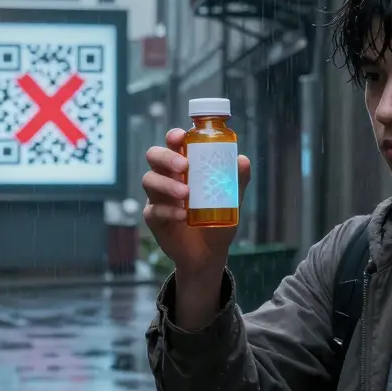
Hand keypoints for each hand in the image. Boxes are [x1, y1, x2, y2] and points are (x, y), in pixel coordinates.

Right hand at [142, 128, 250, 278]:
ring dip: (167, 184)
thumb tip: (242, 160)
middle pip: (154, 156)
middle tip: (184, 167)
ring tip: (186, 194)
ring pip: (149, 180)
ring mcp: (158, 197)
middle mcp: (168, 177)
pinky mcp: (153, 217)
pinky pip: (153, 209)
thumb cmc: (217, 220)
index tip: (181, 137)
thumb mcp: (231, 200)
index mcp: (184, 167)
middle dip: (166, 157)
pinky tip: (183, 215)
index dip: (173, 137)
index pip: (173, 144)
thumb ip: (236, 181)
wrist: (209, 253)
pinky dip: (168, 210)